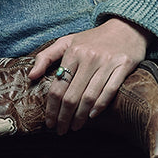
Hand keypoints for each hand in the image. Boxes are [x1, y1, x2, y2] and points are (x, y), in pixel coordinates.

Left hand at [29, 18, 149, 133]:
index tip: (49, 122)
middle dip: (64, 117)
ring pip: (90, 97)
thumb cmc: (93, 38)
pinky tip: (92, 116)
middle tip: (61, 130)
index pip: (57, 87)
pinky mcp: (123, 65)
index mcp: (73, 52)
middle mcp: (89, 57)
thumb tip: (31, 76)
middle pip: (72, 96)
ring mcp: (107, 62)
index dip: (51, 109)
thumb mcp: (67, 41)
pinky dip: (100, 106)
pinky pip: (110, 90)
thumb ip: (46, 57)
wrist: (126, 27)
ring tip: (75, 126)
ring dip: (80, 116)